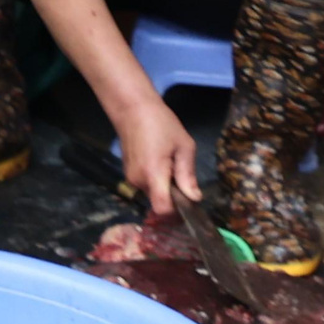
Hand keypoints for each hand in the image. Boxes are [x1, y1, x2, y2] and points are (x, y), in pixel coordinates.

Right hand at [117, 94, 199, 217]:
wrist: (132, 109)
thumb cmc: (161, 123)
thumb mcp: (184, 146)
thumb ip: (188, 175)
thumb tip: (195, 199)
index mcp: (153, 175)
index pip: (162, 210)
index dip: (176, 213)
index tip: (188, 205)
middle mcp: (139, 182)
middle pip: (159, 203)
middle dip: (173, 197)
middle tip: (183, 176)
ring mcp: (131, 179)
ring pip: (153, 194)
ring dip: (165, 187)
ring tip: (171, 163)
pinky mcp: (128, 174)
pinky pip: (146, 185)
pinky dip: (156, 180)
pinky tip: (160, 161)